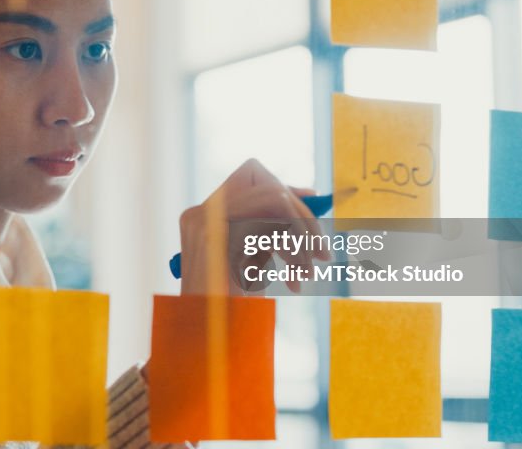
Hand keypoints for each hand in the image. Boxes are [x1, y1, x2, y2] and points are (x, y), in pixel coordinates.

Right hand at [178, 158, 330, 294]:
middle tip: (322, 254)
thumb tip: (310, 196)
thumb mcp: (247, 261)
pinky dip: (291, 252)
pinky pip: (270, 228)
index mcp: (200, 215)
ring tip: (308, 273)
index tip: (313, 202)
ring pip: (275, 203)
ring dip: (300, 237)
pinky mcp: (218, 239)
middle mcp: (199, 213)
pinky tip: (294, 281)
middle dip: (303, 218)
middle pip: (269, 189)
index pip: (251, 176)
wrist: (203, 344)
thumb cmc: (227, 309)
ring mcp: (205, 224)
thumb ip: (267, 229)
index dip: (286, 187)